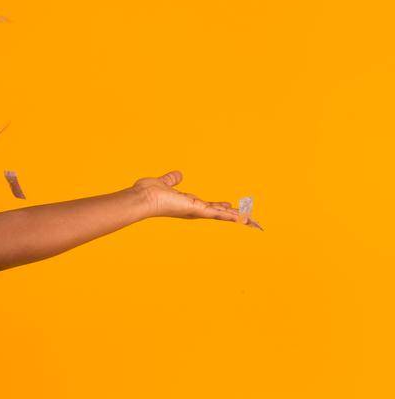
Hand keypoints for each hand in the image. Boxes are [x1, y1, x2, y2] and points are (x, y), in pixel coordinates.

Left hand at [130, 170, 260, 228]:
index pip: (209, 206)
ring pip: (223, 216)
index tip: (230, 206)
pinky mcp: (198, 210)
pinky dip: (233, 217)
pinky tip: (245, 220)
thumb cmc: (148, 193)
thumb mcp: (164, 183)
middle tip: (251, 220)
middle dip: (235, 216)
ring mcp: (197, 211)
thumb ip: (172, 180)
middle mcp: (194, 210)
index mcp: (188, 204)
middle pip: (220, 214)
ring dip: (240, 218)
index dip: (220, 207)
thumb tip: (178, 175)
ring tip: (255, 224)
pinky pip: (219, 214)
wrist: (142, 198)